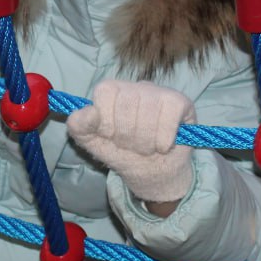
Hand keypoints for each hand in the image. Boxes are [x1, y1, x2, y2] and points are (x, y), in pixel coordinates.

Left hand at [67, 80, 196, 214]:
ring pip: (149, 112)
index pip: (105, 91)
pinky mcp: (180, 102)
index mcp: (112, 90)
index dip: (106, 120)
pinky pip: (169, 117)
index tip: (110, 136)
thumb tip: (88, 113)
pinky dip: (163, 139)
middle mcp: (136, 86)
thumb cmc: (123, 153)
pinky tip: (163, 146)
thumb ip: (79, 127)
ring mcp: (159, 92)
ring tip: (146, 148)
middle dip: (126, 135)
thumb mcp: (93, 144)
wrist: (152, 174)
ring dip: (145, 141)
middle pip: (127, 104)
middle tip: (131, 145)